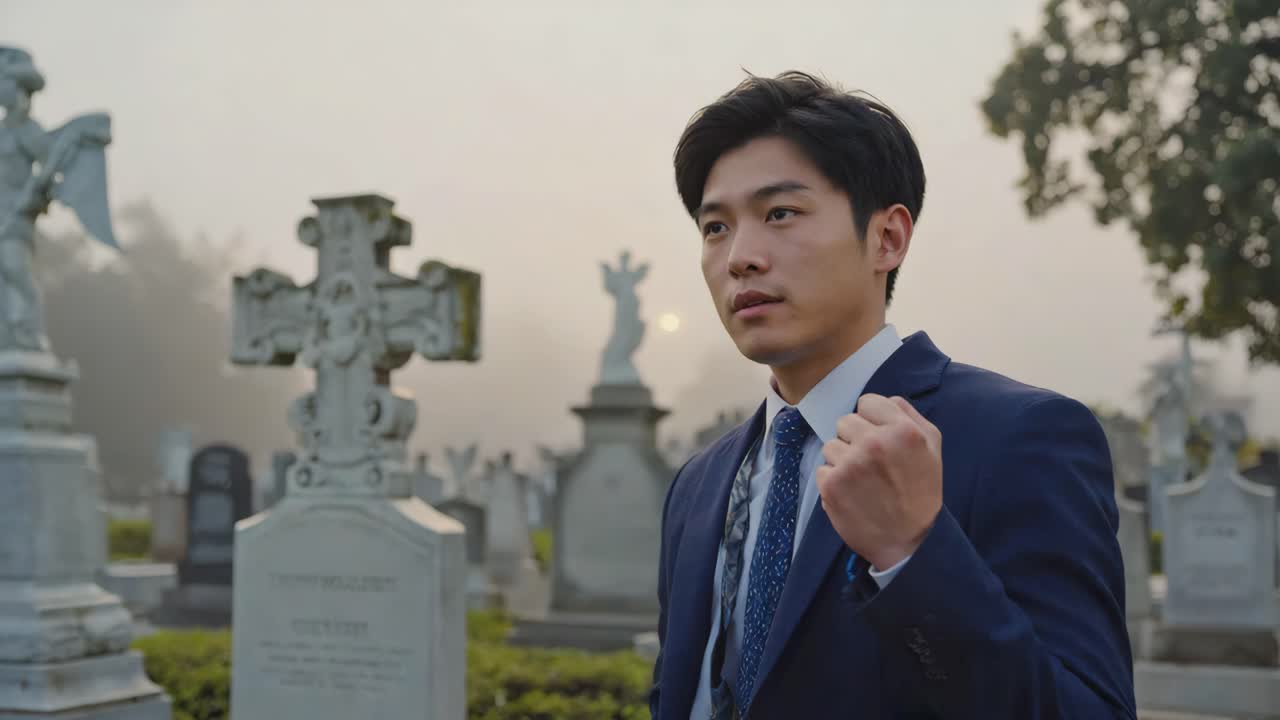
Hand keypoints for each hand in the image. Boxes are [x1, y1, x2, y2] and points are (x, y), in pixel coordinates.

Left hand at [817, 394, 942, 570]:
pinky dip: (834, 481)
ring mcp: (851, 464)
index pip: (867, 402)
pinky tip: (853, 494)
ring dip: (843, 460)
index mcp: (902, 430)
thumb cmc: (921, 492)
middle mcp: (875, 443)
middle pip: (845, 421)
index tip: (880, 439)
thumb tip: (885, 400)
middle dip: (855, 439)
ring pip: (831, 445)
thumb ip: (909, 415)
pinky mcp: (832, 485)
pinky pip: (823, 468)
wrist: (909, 541)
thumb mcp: (932, 447)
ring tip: (863, 481)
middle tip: (872, 463)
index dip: (872, 420)